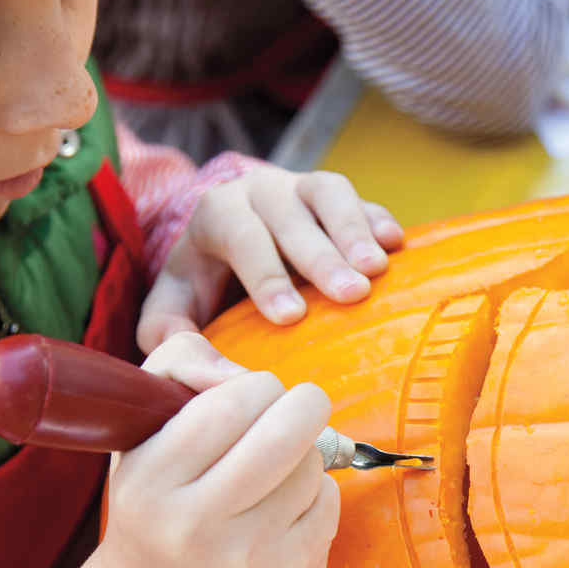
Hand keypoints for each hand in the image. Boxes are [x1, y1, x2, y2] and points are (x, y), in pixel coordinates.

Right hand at [0, 332, 340, 567]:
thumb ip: (178, 364)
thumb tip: (237, 370)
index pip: (231, 403)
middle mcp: (196, 525)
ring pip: (312, 465)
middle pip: (287, 432)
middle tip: (294, 406)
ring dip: (305, 451)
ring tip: (276, 464)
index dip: (254, 384)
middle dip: (301, 403)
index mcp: (152, 481)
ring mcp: (247, 558)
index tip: (250, 394)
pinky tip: (286, 501)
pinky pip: (330, 502)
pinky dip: (317, 489)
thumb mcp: (141, 429)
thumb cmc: (157, 498)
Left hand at [137, 167, 403, 353]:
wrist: (224, 249)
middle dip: (320, 255)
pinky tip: (397, 246)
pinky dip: (380, 221)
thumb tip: (219, 379)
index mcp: (216, 214)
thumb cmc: (201, 290)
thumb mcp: (170, 314)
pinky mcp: (339, 200)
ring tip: (377, 270)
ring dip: (355, 231)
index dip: (265, 273)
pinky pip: (364, 200)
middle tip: (350, 294)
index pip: (239, 234)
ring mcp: (303, 188)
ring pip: (330, 192)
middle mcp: (260, 192)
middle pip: (290, 212)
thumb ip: (174, 341)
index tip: (290, 317)